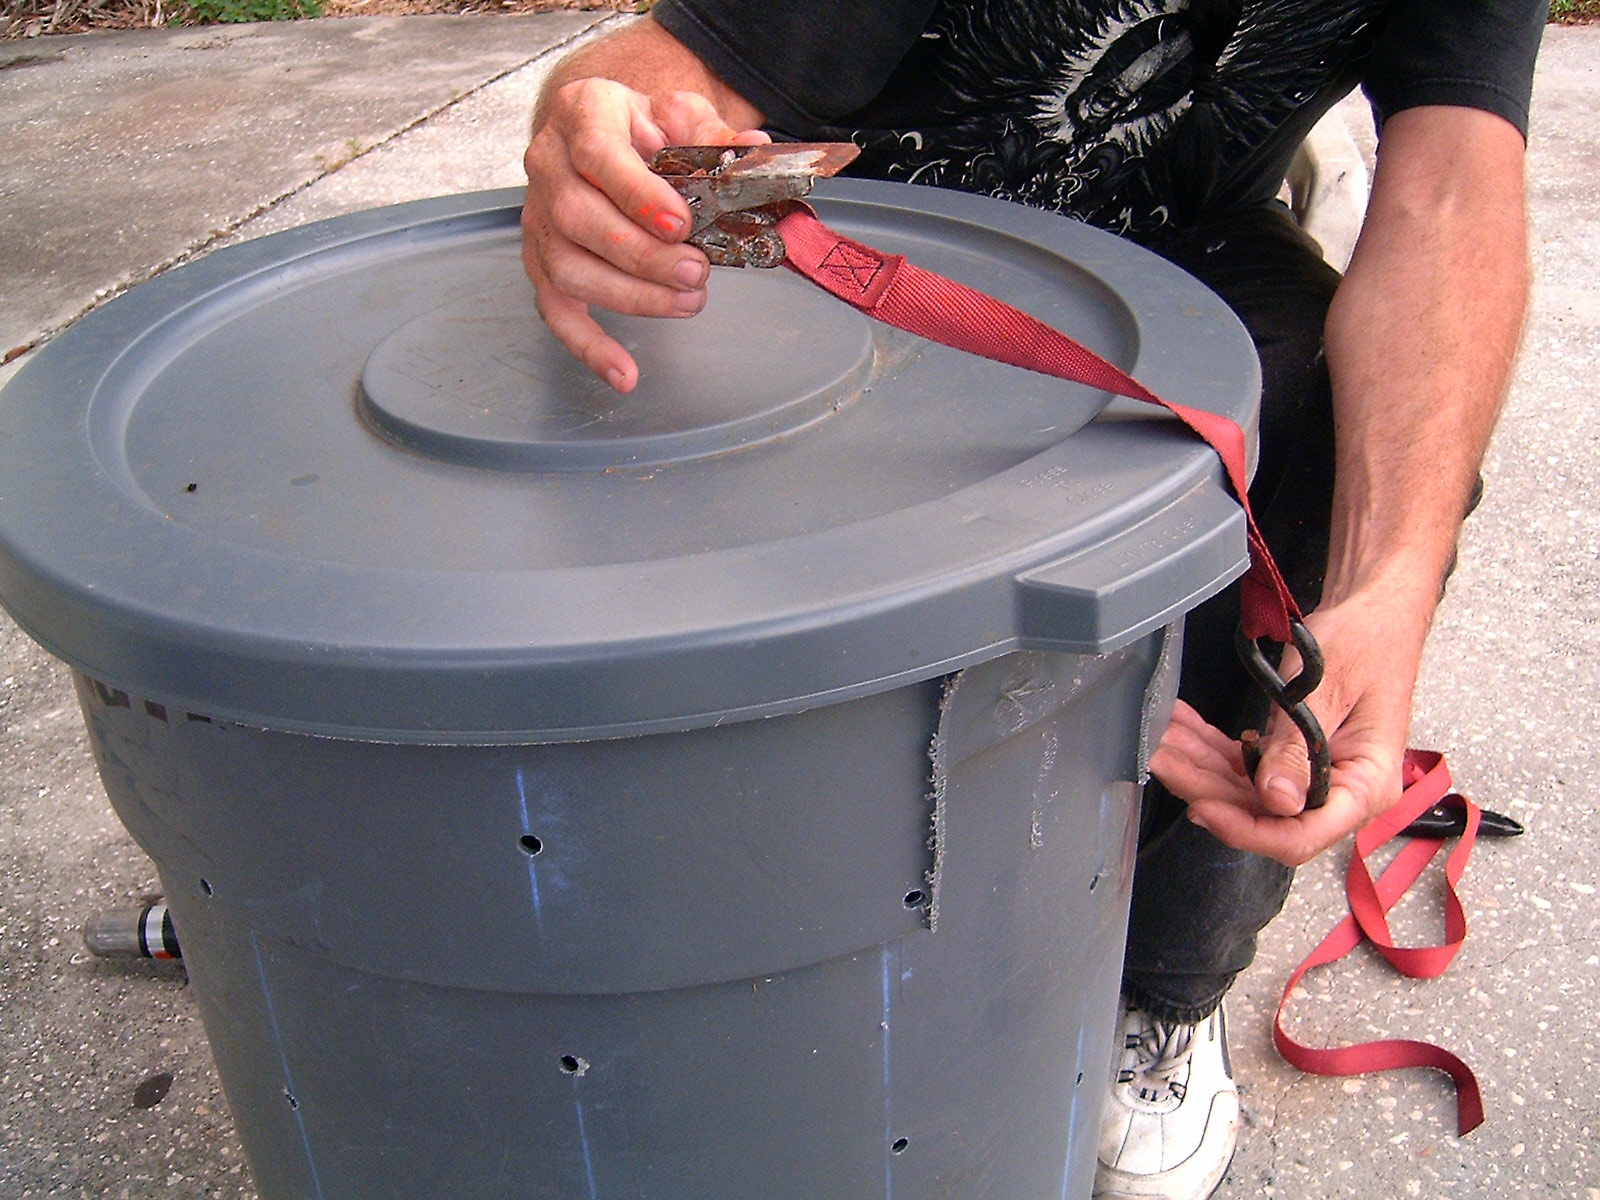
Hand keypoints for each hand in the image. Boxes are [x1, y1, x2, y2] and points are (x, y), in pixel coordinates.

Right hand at [521, 79, 768, 391]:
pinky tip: (623, 373)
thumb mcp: (678, 111)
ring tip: (685, 302)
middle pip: (578, 218)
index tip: (679, 225)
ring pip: (567, 268)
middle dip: (641, 255)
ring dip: (629, 296)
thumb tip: (752, 152)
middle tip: (695, 271)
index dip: (636, 194)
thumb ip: (713, 134)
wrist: (601, 128)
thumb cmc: (640, 125)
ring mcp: (539, 216)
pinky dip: (588, 347)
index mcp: (582, 114)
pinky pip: (556, 310)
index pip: (596, 154)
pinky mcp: (541, 259)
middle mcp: (548, 165)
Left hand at [1149, 591, 1427, 865]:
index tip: (1203, 807)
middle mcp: (1340, 791)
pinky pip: (1244, 765)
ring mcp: (1312, 776)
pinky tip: (1181, 729)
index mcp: (1366, 786)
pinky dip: (1210, 748)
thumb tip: (1277, 800)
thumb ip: (1299, 748)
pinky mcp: (1289, 758)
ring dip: (1200, 767)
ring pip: (1244, 791)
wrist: (1373, 613)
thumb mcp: (1328, 689)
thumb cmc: (1365, 641)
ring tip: (1162, 739)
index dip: (1248, 830)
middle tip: (1163, 759)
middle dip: (1207, 790)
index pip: (1302, 835)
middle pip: (1264, 815)